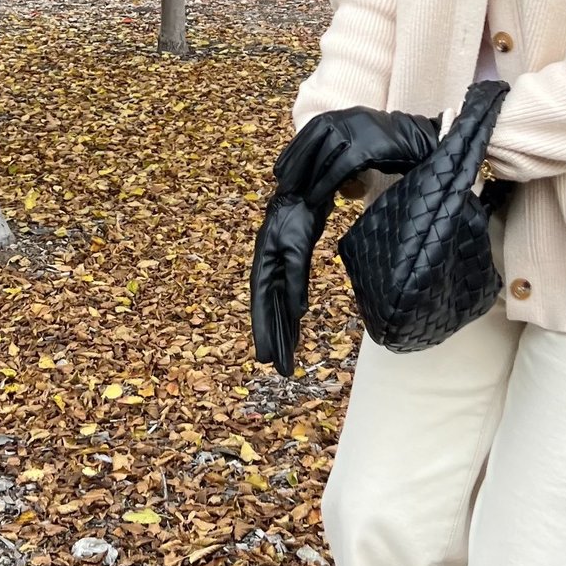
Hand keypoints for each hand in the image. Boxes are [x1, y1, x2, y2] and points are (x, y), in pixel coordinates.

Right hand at [249, 192, 331, 375]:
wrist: (303, 194)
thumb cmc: (295, 218)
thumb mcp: (295, 249)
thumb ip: (295, 280)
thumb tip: (298, 312)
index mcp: (263, 270)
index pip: (262, 308)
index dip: (263, 334)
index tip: (265, 359)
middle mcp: (269, 275)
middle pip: (271, 315)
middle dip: (276, 342)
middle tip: (283, 371)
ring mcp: (280, 273)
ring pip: (281, 310)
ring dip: (285, 334)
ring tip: (289, 361)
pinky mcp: (293, 270)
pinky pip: (292, 299)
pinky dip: (293, 317)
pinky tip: (296, 331)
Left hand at [274, 107, 440, 207]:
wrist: (425, 142)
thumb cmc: (396, 148)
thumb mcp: (366, 141)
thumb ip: (346, 149)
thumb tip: (327, 170)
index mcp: (347, 115)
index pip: (313, 130)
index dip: (295, 150)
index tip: (282, 169)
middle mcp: (350, 119)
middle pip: (314, 142)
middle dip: (296, 165)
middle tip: (284, 185)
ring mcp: (359, 131)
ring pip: (325, 156)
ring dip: (309, 178)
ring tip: (300, 196)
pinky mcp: (368, 147)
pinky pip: (341, 167)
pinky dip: (326, 183)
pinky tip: (318, 197)